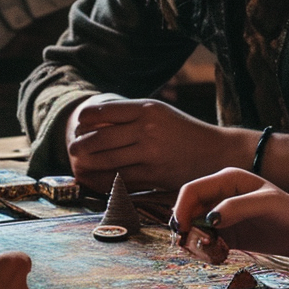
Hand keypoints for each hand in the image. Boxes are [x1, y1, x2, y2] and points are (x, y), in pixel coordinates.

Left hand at [65, 94, 239, 192]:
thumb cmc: (182, 131)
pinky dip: (104, 180)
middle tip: (72, 149)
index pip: (104, 111)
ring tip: (79, 164)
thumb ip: (130, 115)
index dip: (85, 119)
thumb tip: (91, 121)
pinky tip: (96, 179)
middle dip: (80, 146)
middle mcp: (148, 129)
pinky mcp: (154, 175)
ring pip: (107, 161)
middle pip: (100, 139)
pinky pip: (121, 179)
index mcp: (147, 108)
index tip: (78, 124)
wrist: (216, 152)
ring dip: (88, 165)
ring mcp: (150, 153)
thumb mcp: (159, 113)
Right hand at [173, 168, 288, 253]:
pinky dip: (205, 250)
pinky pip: (206, 241)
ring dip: (194, 241)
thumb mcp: (266, 204)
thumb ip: (236, 207)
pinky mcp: (228, 234)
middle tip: (192, 247)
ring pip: (195, 227)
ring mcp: (223, 215)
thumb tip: (210, 218)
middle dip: (186, 228)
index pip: (192, 190)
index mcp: (227, 179)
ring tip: (209, 253)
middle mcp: (221, 195)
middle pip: (189, 209)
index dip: (181, 208)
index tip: (181, 230)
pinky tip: (218, 256)